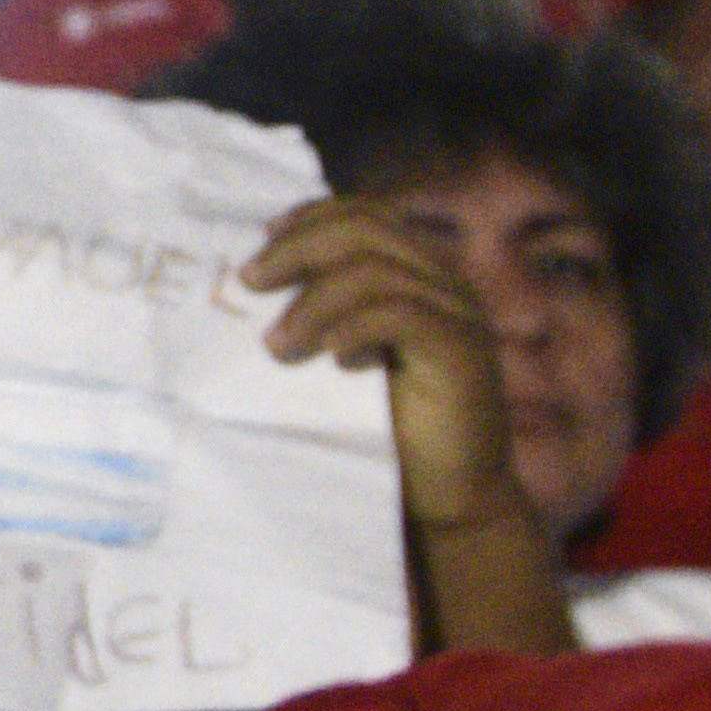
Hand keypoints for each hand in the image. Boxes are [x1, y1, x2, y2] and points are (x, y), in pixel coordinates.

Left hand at [247, 194, 522, 536]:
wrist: (448, 493)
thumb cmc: (386, 427)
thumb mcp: (342, 359)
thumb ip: (320, 315)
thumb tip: (249, 287)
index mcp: (417, 275)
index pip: (365, 216)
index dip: (310, 218)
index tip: (260, 240)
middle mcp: (443, 283)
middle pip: (366, 231)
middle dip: (298, 250)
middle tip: (249, 283)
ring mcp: (457, 314)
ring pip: (376, 272)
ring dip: (312, 302)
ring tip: (277, 345)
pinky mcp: (462, 351)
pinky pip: (400, 315)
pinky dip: (352, 326)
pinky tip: (328, 354)